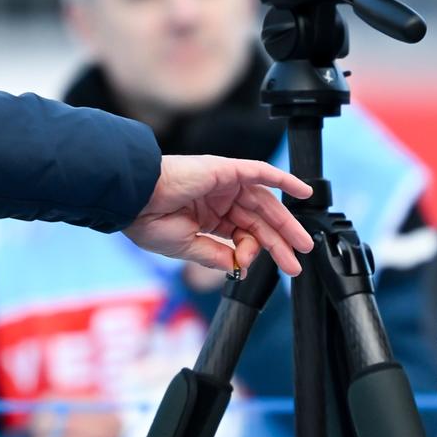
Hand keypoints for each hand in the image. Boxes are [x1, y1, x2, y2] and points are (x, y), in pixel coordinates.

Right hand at [124, 154, 313, 275]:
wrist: (133, 200)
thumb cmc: (148, 221)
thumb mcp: (187, 247)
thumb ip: (215, 255)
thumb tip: (239, 266)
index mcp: (207, 217)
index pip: (242, 234)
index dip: (253, 251)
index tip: (247, 266)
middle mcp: (218, 199)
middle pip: (258, 220)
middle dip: (279, 242)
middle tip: (296, 263)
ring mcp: (223, 183)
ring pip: (264, 202)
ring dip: (286, 222)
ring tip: (302, 243)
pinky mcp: (225, 170)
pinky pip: (261, 172)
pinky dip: (284, 180)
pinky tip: (303, 192)